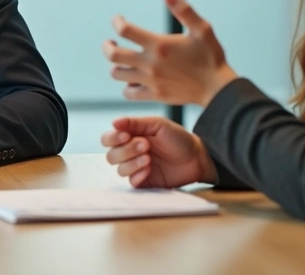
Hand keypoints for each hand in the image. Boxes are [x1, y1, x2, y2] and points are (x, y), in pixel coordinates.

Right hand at [100, 116, 217, 187]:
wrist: (197, 157)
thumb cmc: (178, 138)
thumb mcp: (157, 124)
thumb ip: (135, 123)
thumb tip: (114, 122)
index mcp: (129, 137)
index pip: (107, 139)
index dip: (112, 138)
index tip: (126, 135)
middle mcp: (130, 153)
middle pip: (110, 156)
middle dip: (126, 151)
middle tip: (145, 146)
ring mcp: (136, 168)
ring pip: (119, 170)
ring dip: (132, 163)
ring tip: (149, 158)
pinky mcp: (145, 182)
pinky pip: (131, 182)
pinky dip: (137, 175)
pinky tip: (149, 169)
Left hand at [102, 0, 238, 105]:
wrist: (218, 89)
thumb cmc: (211, 56)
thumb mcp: (202, 29)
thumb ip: (184, 10)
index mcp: (159, 45)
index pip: (125, 30)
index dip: (117, 22)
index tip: (118, 20)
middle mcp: (150, 63)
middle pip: (113, 55)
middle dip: (108, 46)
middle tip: (111, 43)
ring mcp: (151, 81)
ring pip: (117, 74)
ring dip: (116, 65)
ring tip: (122, 60)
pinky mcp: (154, 95)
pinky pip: (128, 93)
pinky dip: (127, 86)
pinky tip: (134, 79)